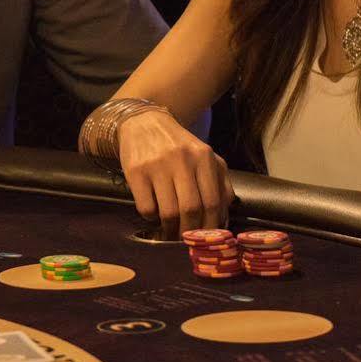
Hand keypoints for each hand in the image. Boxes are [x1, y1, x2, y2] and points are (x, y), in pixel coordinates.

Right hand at [117, 109, 230, 237]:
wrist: (144, 122)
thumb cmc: (178, 145)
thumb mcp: (205, 156)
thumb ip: (220, 182)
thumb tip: (224, 216)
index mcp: (203, 157)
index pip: (212, 201)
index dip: (211, 225)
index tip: (206, 237)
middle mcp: (182, 160)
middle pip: (191, 209)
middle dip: (190, 230)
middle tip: (187, 239)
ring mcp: (157, 165)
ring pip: (168, 212)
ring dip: (171, 228)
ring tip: (171, 231)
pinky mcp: (136, 171)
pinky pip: (146, 207)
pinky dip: (152, 218)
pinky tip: (154, 213)